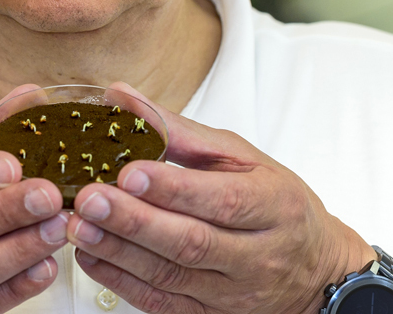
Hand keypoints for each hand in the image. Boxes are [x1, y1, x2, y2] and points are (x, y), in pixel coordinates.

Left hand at [66, 82, 374, 313]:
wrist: (313, 271)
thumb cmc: (275, 204)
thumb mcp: (241, 157)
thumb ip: (179, 130)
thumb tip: (122, 98)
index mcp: (272, 205)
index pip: (221, 200)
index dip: (173, 189)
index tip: (130, 172)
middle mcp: (256, 255)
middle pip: (192, 242)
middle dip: (135, 220)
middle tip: (91, 198)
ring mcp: (232, 292)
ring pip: (171, 275)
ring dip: (118, 251)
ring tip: (79, 224)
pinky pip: (161, 302)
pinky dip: (120, 281)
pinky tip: (91, 255)